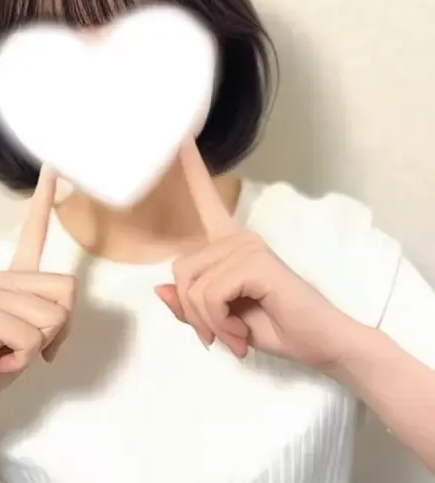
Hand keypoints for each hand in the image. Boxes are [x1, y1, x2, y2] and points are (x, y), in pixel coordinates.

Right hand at [0, 167, 75, 423]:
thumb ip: (50, 318)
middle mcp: (3, 277)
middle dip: (60, 329)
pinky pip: (33, 337)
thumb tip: (61, 312)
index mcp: (14, 279)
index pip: (32, 234)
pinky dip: (23, 359)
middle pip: (68, 291)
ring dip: (39, 347)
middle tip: (28, 346)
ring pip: (54, 317)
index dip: (44, 201)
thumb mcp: (32, 338)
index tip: (53, 167)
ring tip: (9, 353)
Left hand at [155, 139, 357, 369]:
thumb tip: (160, 288)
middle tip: (217, 336)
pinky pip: (209, 294)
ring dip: (207, 322)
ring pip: (192, 287)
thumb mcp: (221, 320)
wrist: (322, 344)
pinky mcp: (255, 261)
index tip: (180, 138)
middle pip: (180, 270)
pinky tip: (240, 332)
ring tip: (234, 335)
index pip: (207, 202)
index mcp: (231, 245)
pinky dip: (217, 321)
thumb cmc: (277, 329)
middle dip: (193, 312)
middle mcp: (238, 238)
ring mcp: (247, 246)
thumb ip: (192, 305)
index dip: (192, 172)